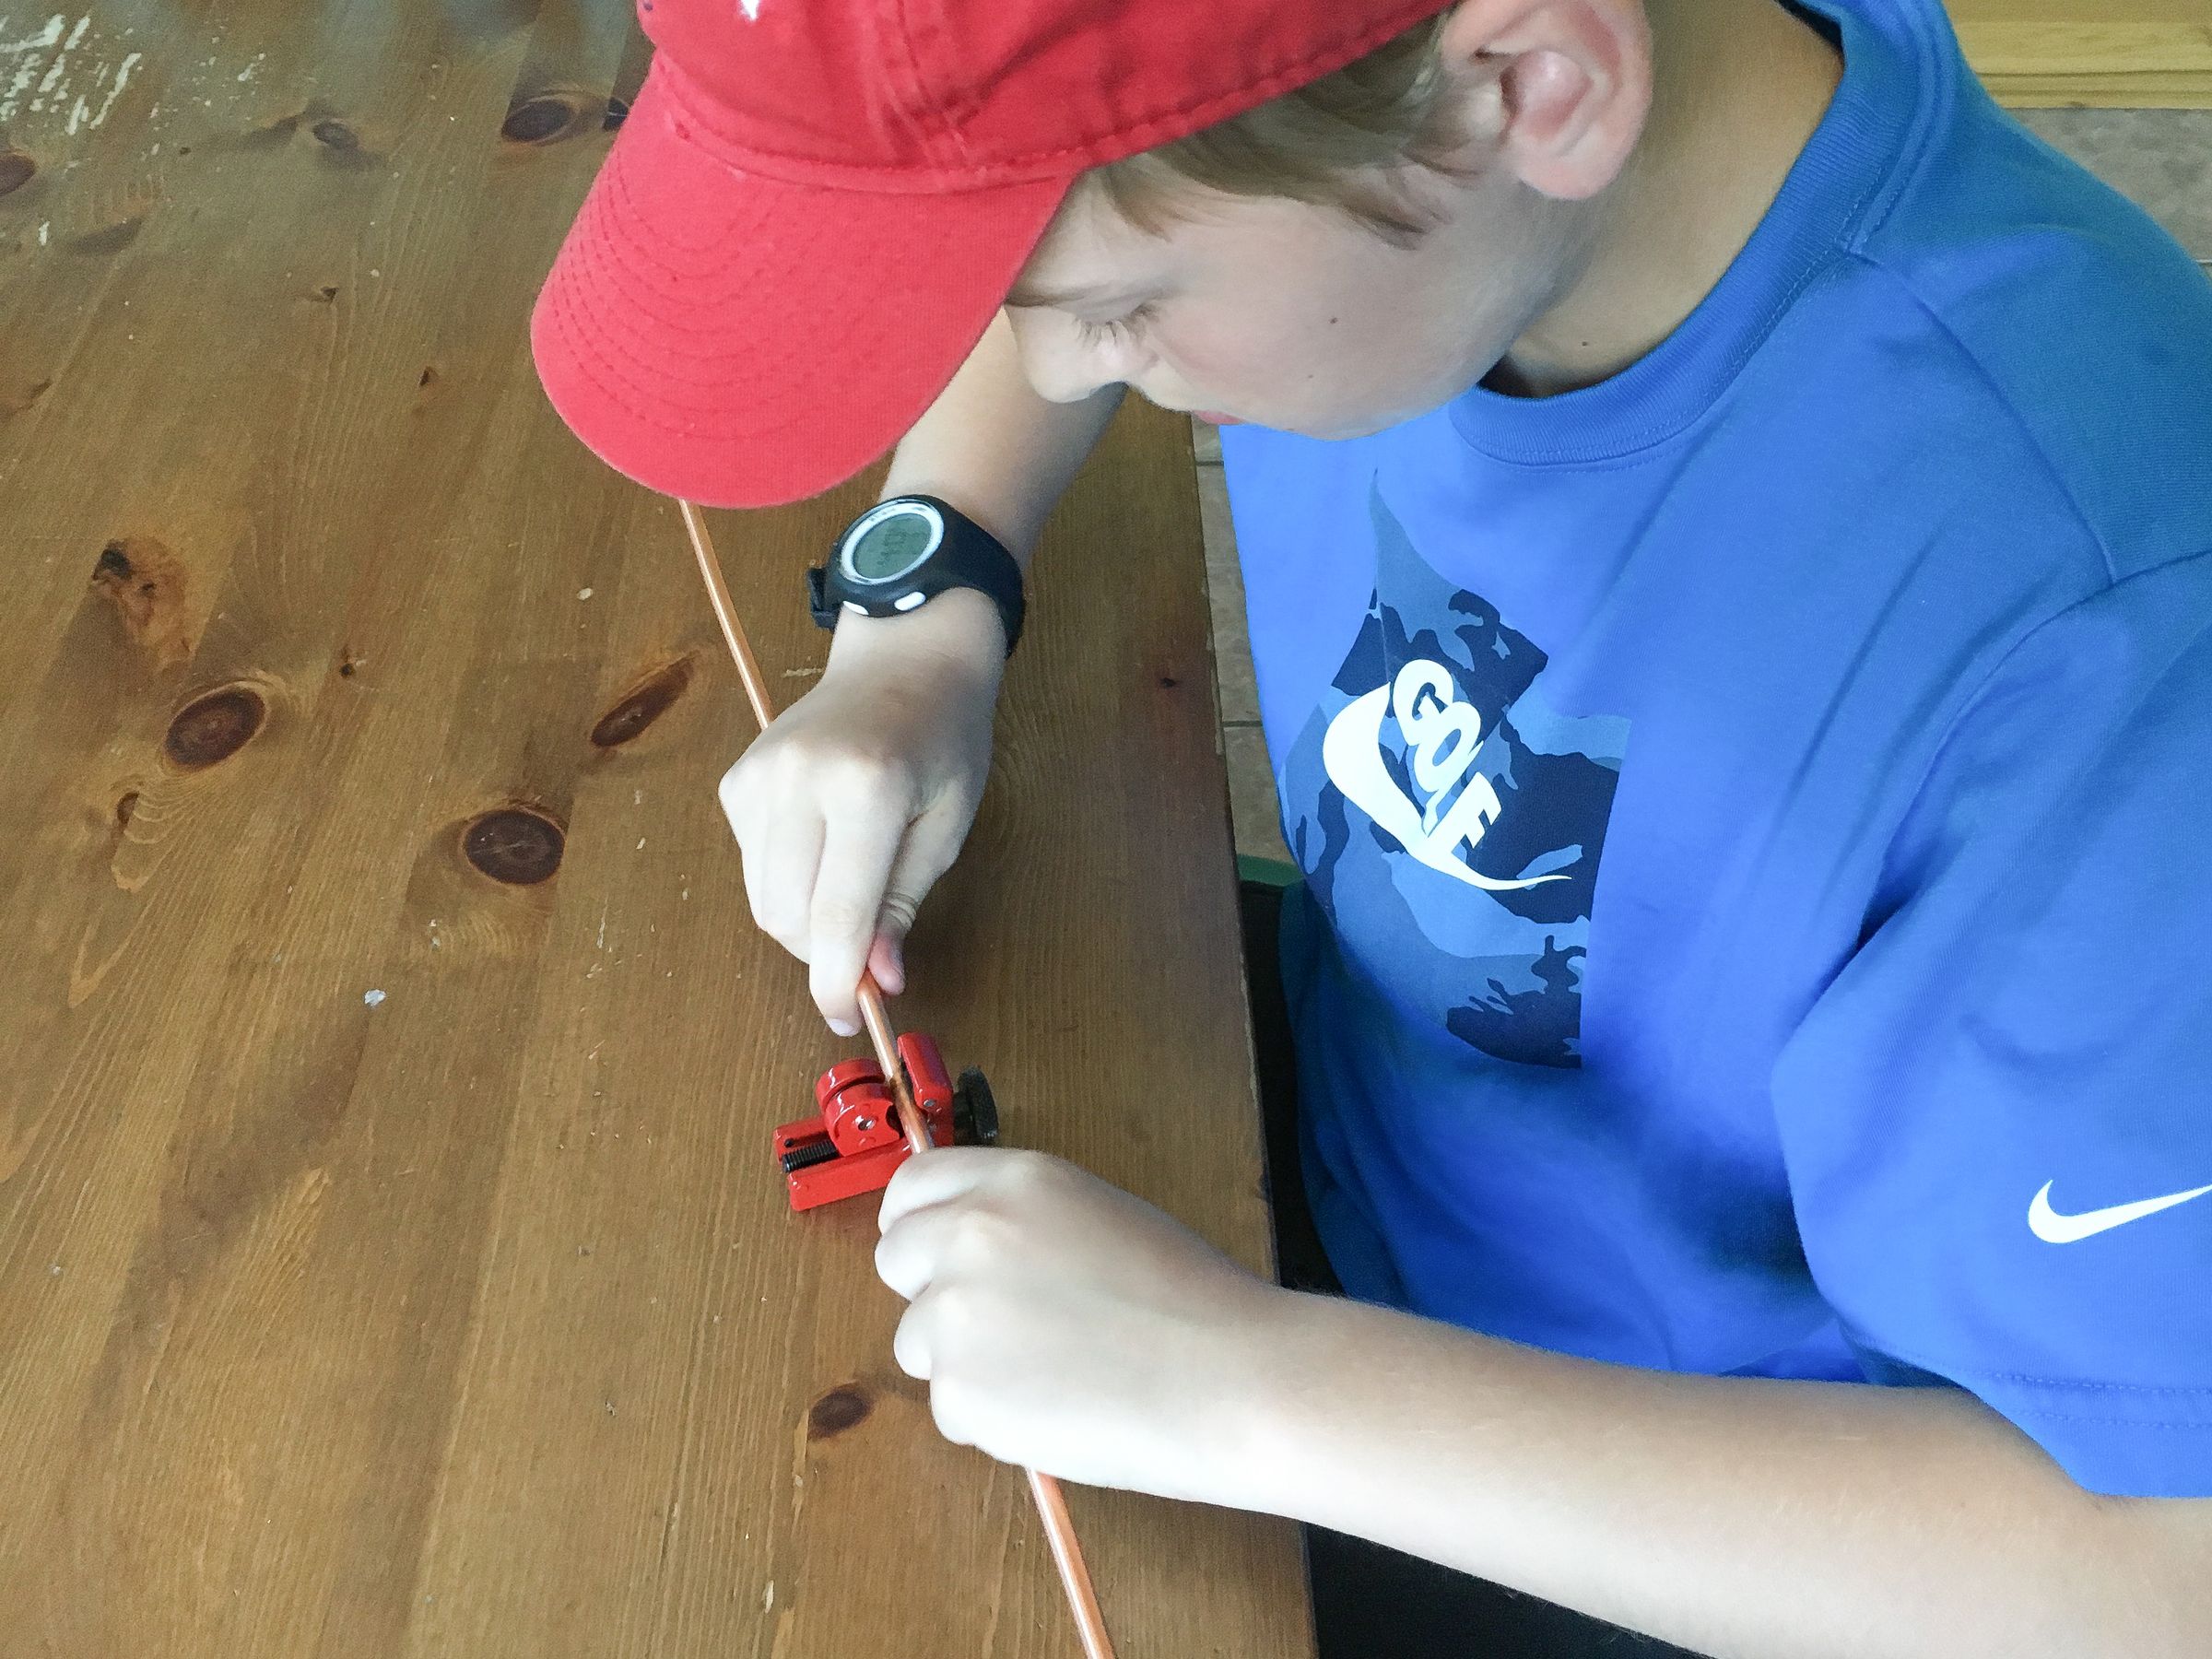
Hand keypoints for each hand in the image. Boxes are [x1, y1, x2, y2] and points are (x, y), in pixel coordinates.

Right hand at [719, 591, 1002, 1033]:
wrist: (904, 660)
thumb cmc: (942, 740)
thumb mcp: (946, 826)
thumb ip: (903, 903)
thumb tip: (875, 978)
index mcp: (866, 789)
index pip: (834, 916)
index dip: (835, 982)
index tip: (847, 1017)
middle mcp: (799, 780)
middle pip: (786, 918)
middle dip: (823, 952)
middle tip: (868, 945)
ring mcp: (759, 777)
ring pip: (761, 899)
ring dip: (803, 920)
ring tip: (851, 884)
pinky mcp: (738, 780)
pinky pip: (751, 865)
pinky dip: (785, 880)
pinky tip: (823, 844)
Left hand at [874, 1146, 1296, 1503]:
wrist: (1228, 1376)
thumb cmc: (1192, 1302)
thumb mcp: (1100, 1216)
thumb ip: (1025, 1222)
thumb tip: (977, 1249)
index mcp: (1015, 1180)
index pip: (911, 1188)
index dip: (916, 1223)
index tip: (928, 1252)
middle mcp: (972, 1233)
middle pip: (895, 1259)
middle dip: (931, 1293)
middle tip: (998, 1326)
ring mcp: (957, 1312)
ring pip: (918, 1341)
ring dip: (964, 1362)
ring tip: (1051, 1372)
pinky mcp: (960, 1391)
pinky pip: (950, 1407)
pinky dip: (993, 1418)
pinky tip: (1060, 1410)